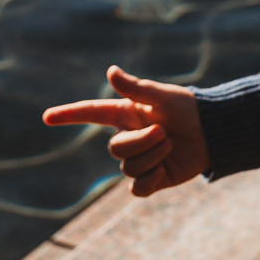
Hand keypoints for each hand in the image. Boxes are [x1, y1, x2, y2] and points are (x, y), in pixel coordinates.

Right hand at [42, 65, 209, 196]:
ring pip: (128, 168)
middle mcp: (128, 136)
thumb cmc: (188, 109)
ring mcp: (138, 159)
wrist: (213, 132)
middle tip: (165, 133)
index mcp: (125, 114)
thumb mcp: (162, 95)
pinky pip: (137, 188)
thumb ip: (136, 87)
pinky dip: (150, 181)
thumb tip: (110, 72)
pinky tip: (163, 173)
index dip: (69, 115)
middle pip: (115, 149)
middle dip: (142, 142)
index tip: (46, 117)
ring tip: (171, 146)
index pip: (91, 114)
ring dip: (153, 158)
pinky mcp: (151, 178)